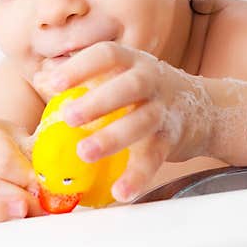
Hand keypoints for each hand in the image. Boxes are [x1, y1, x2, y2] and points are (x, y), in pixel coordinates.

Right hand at [0, 118, 45, 222]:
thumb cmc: (7, 147)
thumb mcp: (24, 140)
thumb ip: (41, 150)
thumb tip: (59, 168)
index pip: (2, 159)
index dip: (25, 175)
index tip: (41, 183)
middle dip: (22, 197)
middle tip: (42, 202)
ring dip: (13, 212)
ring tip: (32, 209)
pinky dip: (2, 220)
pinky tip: (17, 216)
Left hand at [35, 42, 213, 201]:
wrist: (203, 109)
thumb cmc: (143, 92)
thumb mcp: (116, 76)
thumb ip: (81, 77)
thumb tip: (42, 77)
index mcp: (131, 61)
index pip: (107, 54)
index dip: (81, 66)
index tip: (54, 83)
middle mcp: (151, 80)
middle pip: (129, 86)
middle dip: (99, 101)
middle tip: (69, 117)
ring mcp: (165, 109)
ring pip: (143, 122)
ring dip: (113, 138)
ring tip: (85, 153)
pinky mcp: (174, 138)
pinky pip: (156, 156)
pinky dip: (138, 175)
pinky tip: (121, 191)